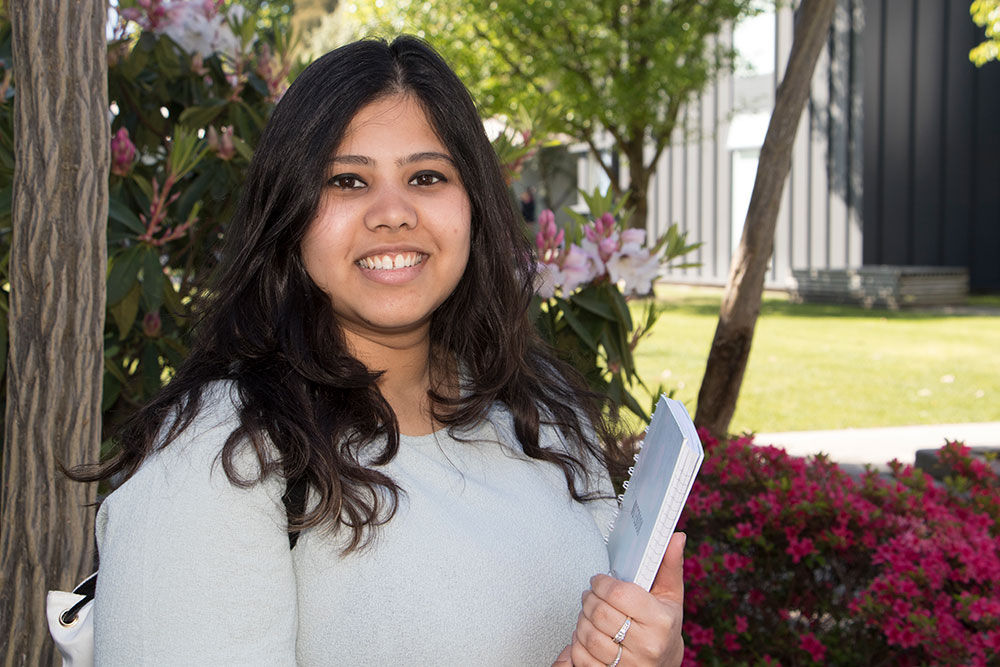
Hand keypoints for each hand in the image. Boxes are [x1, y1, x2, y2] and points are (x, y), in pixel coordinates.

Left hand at [559, 532, 685, 666]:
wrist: (663, 665)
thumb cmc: (664, 627)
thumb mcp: (671, 597)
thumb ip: (670, 565)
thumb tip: (676, 537)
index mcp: (660, 621)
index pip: (619, 595)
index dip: (602, 583)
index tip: (598, 580)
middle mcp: (646, 645)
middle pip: (600, 613)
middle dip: (589, 599)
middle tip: (590, 594)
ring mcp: (629, 664)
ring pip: (588, 634)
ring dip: (581, 619)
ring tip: (588, 613)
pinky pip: (581, 657)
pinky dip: (577, 643)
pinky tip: (586, 635)